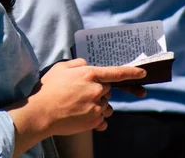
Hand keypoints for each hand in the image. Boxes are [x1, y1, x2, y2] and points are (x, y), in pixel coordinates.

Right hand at [31, 59, 145, 134]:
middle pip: (107, 89)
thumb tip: (86, 65)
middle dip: (98, 90)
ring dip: (97, 104)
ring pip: (105, 104)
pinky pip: (102, 119)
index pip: (116, 72)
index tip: (143, 72)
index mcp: (89, 74)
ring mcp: (96, 107)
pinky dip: (95, 118)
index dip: (131, 72)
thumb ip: (77, 63)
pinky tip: (81, 116)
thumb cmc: (49, 89)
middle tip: (80, 93)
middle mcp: (96, 90)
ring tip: (78, 106)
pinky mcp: (94, 121)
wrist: (41, 113)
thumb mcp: (60, 68)